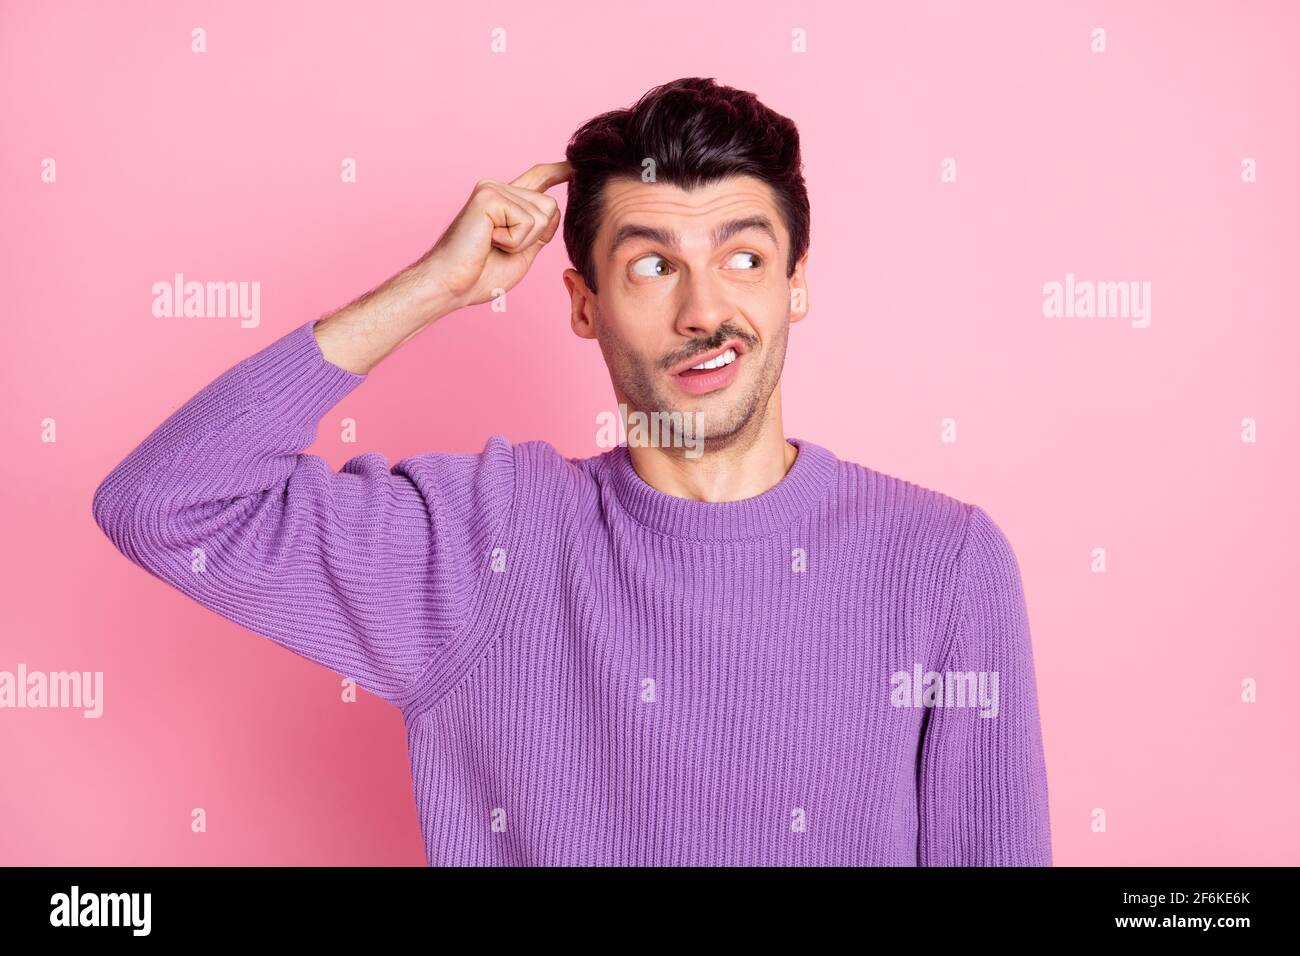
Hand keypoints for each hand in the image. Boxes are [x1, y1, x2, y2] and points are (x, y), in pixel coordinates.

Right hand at [420, 161, 570, 309]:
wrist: (451, 286)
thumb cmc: (480, 275)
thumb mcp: (522, 250)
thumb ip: (538, 229)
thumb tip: (554, 210)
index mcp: (505, 201)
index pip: (538, 178)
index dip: (557, 172)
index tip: (574, 165)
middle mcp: (497, 188)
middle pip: (550, 206)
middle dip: (535, 237)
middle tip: (500, 249)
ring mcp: (492, 188)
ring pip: (543, 214)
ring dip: (523, 242)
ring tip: (492, 246)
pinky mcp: (489, 196)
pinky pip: (528, 221)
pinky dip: (514, 242)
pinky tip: (488, 242)